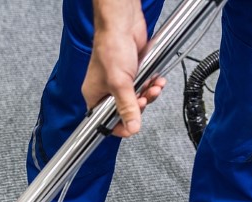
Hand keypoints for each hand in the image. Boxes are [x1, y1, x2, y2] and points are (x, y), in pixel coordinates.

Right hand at [83, 1, 166, 137]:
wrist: (122, 24)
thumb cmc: (111, 48)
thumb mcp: (120, 84)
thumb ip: (127, 107)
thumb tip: (132, 127)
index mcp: (95, 96)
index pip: (105, 121)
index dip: (120, 126)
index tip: (132, 126)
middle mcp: (106, 90)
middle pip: (125, 110)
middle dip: (139, 105)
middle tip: (143, 98)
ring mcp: (120, 81)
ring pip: (138, 98)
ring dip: (149, 94)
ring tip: (154, 87)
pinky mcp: (133, 73)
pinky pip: (144, 86)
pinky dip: (152, 84)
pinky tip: (156, 79)